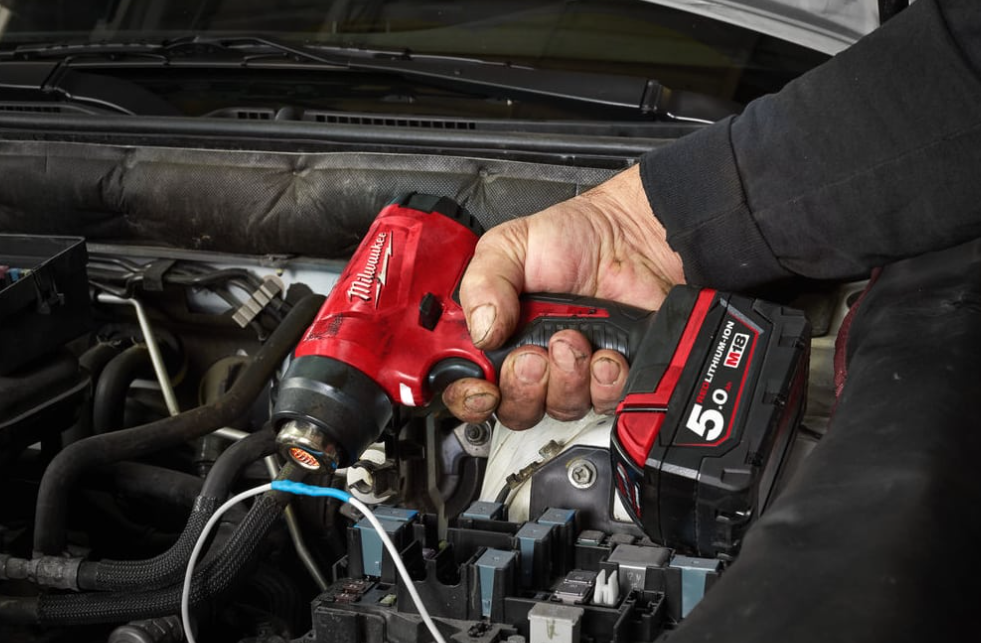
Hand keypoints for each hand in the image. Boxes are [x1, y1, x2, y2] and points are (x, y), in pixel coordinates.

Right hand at [442, 165, 685, 428]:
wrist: (633, 236)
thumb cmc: (571, 237)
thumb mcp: (508, 246)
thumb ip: (482, 284)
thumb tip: (482, 333)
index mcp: (495, 335)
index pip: (468, 388)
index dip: (471, 398)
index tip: (484, 390)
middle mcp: (531, 361)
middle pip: (514, 409)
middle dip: (524, 387)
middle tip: (534, 354)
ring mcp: (571, 373)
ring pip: (560, 408)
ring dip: (568, 377)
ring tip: (576, 337)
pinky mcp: (610, 377)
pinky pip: (605, 403)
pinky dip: (606, 382)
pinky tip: (608, 353)